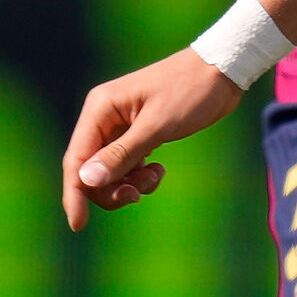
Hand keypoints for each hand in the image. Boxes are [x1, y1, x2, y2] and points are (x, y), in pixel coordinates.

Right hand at [61, 49, 243, 223]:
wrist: (221, 71)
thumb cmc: (190, 92)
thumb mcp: (157, 126)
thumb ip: (122, 154)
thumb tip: (86, 180)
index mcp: (101, 108)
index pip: (76, 158)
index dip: (74, 193)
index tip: (78, 225)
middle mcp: (104, 117)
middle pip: (90, 169)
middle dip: (111, 189)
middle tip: (138, 195)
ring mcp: (120, 126)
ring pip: (110, 171)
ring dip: (129, 183)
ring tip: (156, 176)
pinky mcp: (137, 134)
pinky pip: (127, 166)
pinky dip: (140, 175)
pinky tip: (159, 170)